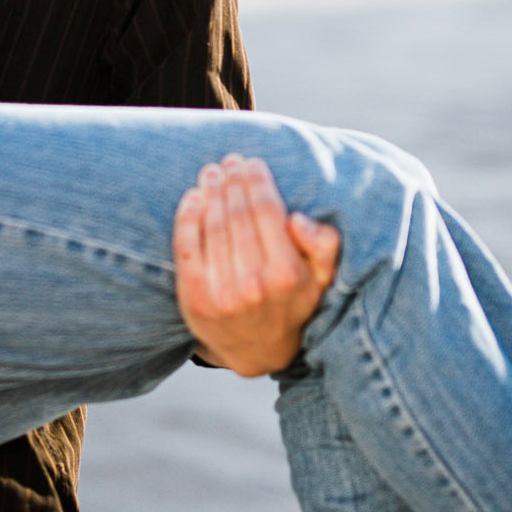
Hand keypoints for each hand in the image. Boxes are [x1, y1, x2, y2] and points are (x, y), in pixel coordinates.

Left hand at [173, 155, 340, 377]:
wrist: (255, 351)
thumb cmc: (292, 303)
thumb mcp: (322, 280)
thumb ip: (324, 247)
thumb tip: (297, 219)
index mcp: (286, 275)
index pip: (266, 211)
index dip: (257, 181)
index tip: (252, 162)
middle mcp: (253, 283)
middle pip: (237, 214)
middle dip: (233, 181)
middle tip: (230, 161)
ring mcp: (221, 291)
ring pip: (212, 225)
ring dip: (210, 191)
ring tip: (212, 172)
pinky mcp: (194, 296)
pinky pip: (187, 246)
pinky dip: (187, 216)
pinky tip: (193, 196)